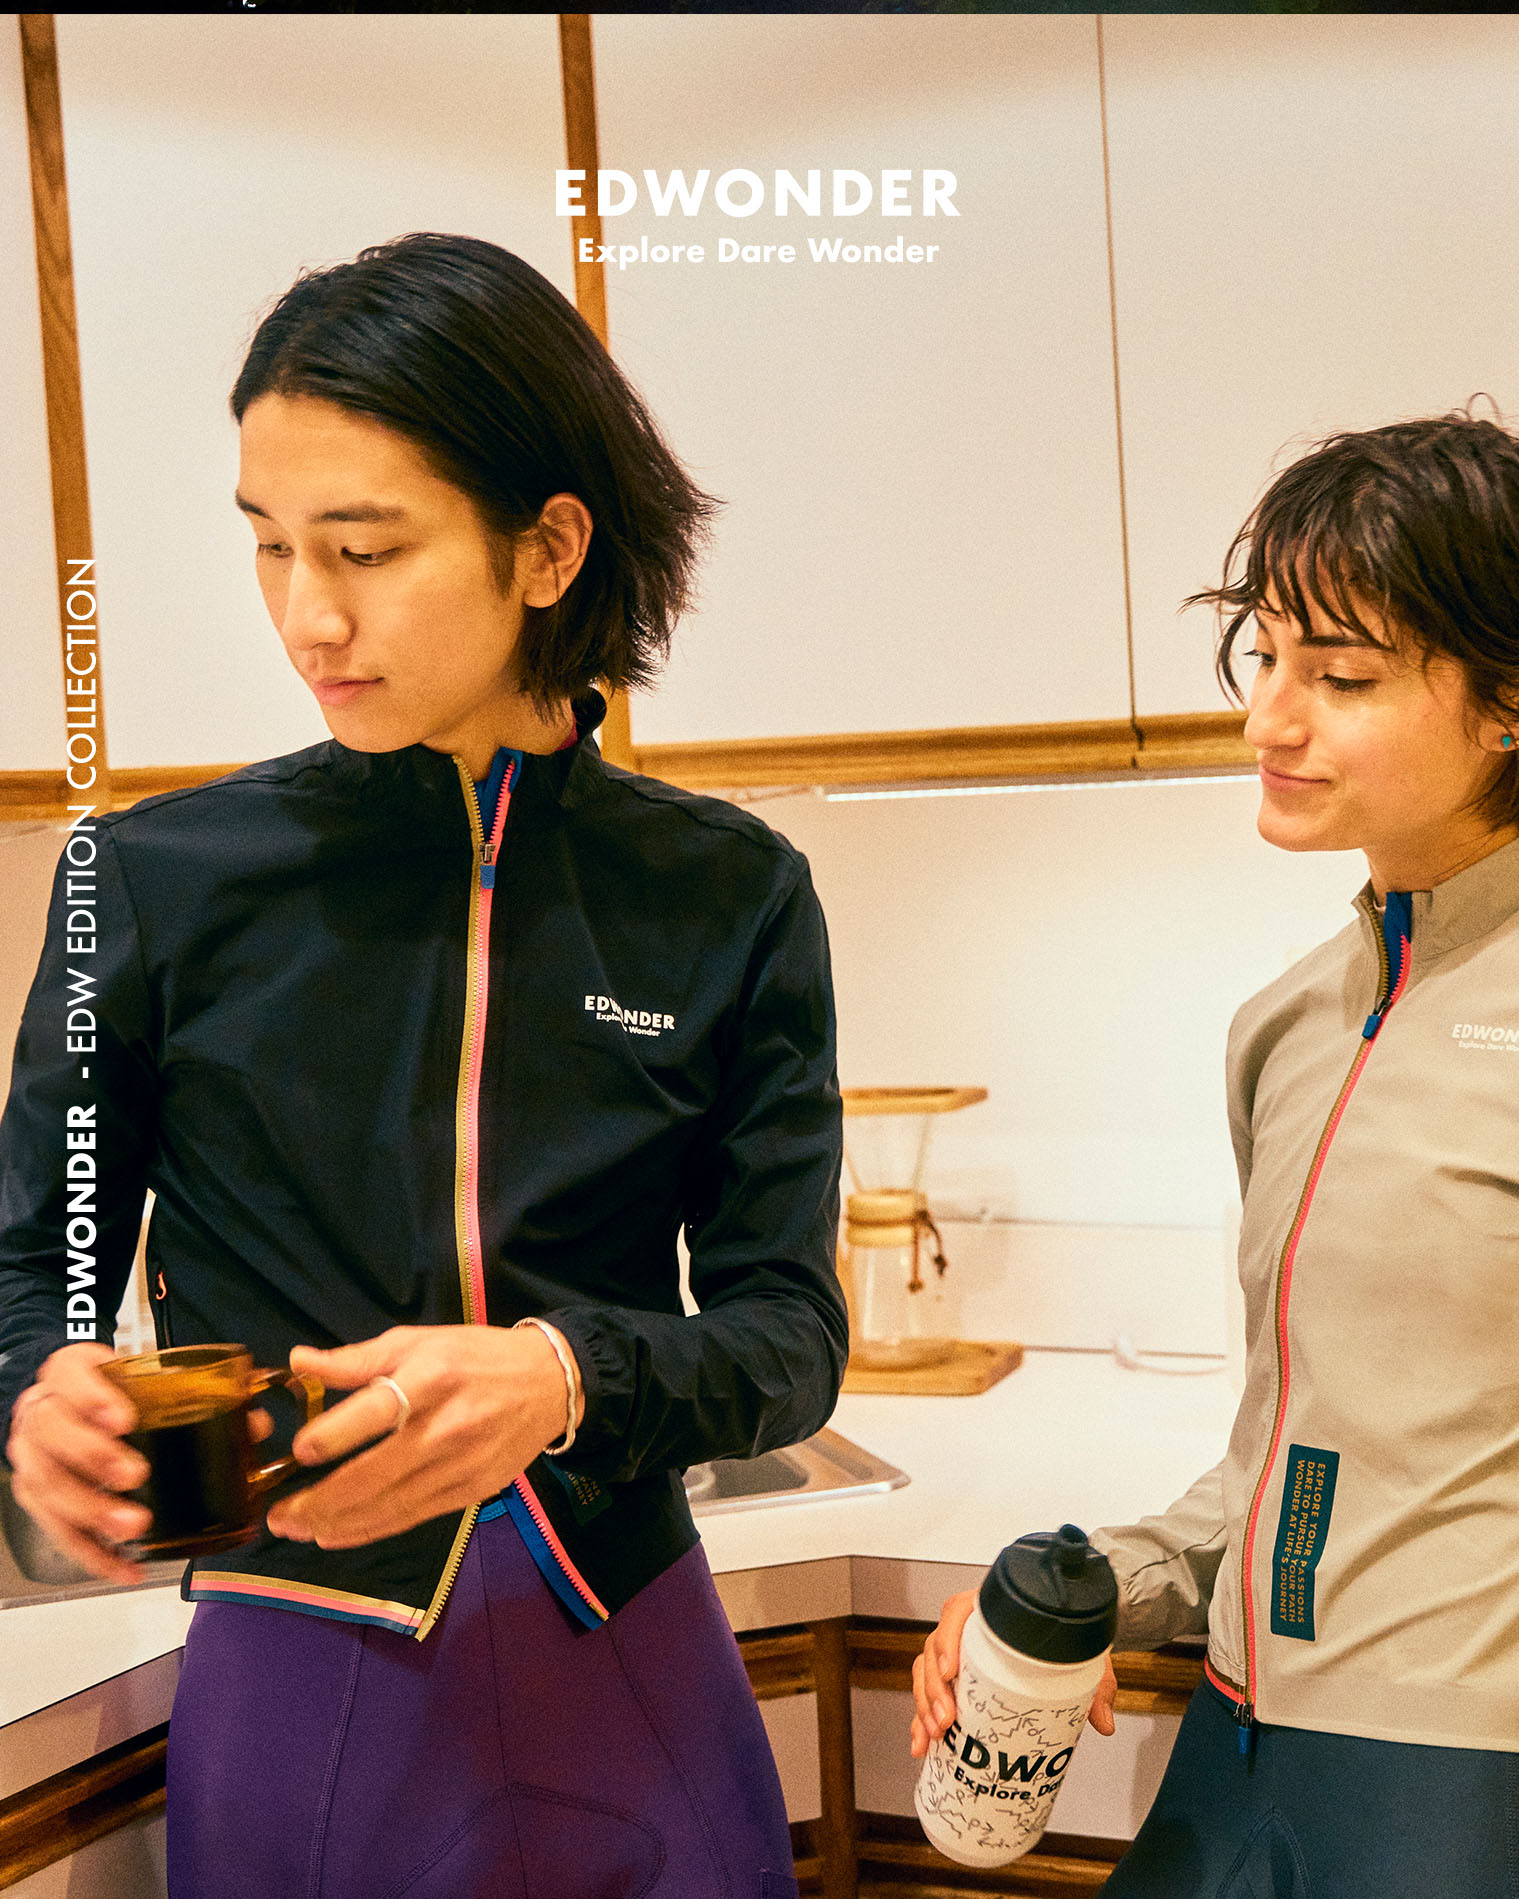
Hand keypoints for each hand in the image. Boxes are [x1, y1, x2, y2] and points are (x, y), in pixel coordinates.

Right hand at [6, 1345, 273, 1585]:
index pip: (69, 1374)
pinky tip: (124, 1566)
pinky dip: (92, 1553)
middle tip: (136, 1474)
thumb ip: (198, 1394)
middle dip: (95, 1456)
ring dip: (93, 1510)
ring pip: (49, 1485)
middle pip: (53, 1433)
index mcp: (69, 1371)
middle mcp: (42, 1412)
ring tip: (133, 1526)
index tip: (126, 1419)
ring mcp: (34, 1457)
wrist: (73, 1402)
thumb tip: (255, 1425)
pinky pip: (58, 1530)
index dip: (93, 1398)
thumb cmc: (117, 1391)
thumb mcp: (144, 1377)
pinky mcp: (38, 1499)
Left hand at [265, 1324, 575, 1549]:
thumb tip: (297, 1363)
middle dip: (318, 1501)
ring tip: (297, 1529)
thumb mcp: (418, 1341)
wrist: (549, 1383)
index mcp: (430, 1378)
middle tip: (278, 1516)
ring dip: (336, 1523)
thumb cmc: (475, 1356)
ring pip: (388, 1505)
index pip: (372, 1412)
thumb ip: (357, 1359)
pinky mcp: (471, 1492)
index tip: (298, 1452)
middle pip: (373, 1473)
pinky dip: (370, 1529)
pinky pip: (412, 1517)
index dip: (329, 1437)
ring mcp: (460, 1465)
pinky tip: (338, 1534)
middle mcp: (445, 1426)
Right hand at [908, 1589, 1118, 1757]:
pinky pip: (930, 1693)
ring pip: (927, 1672)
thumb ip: (1097, 1683)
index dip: (947, 1638)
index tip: (950, 1668)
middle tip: (946, 1719)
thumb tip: (1103, 1720)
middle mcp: (969, 1627)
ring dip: (924, 1704)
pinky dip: (921, 1719)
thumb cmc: (1065, 1634)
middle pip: (935, 1648)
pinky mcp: (957, 1679)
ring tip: (935, 1735)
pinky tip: (923, 1744)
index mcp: (992, 1607)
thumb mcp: (1082, 1652)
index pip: (957, 1611)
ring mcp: (959, 1653)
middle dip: (933, 1687)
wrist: (1067, 1634)